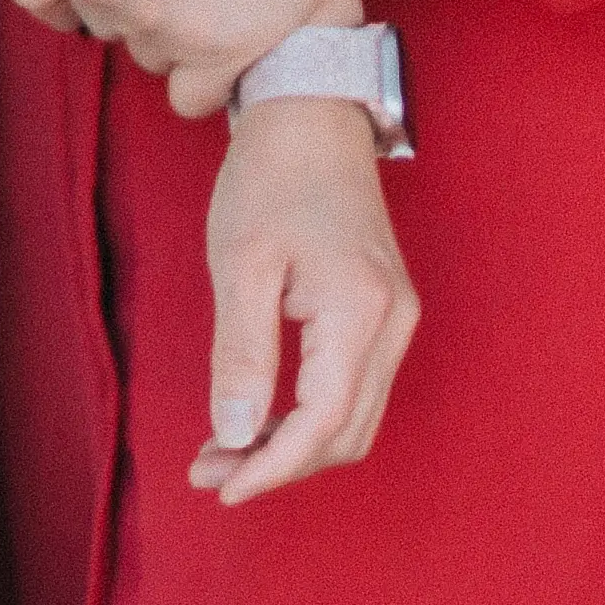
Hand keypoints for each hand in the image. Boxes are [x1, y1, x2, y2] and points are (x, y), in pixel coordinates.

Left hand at [191, 96, 417, 503]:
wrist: (312, 118)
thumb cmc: (270, 181)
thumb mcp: (240, 266)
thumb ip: (241, 356)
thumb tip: (236, 436)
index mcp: (359, 311)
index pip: (321, 423)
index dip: (270, 468)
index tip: (218, 486)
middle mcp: (394, 322)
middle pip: (345, 434)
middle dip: (278, 465)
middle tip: (207, 468)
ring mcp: (398, 318)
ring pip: (354, 419)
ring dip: (293, 447)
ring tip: (225, 449)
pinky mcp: (386, 312)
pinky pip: (356, 390)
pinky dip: (311, 418)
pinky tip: (261, 417)